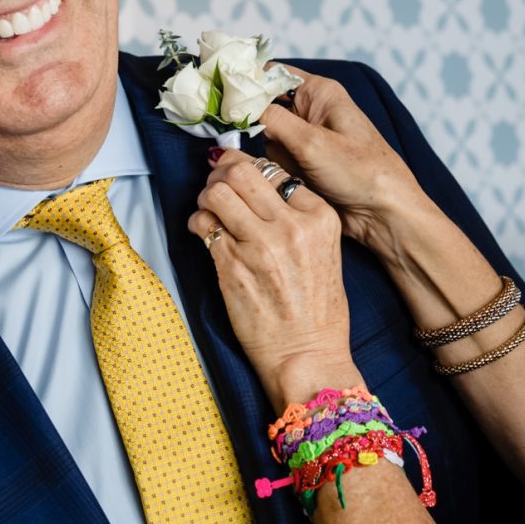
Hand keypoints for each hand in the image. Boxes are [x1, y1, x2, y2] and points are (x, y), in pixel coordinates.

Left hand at [188, 149, 359, 406]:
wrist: (307, 357)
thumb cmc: (318, 312)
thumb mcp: (327, 251)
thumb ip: (299, 217)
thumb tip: (262, 188)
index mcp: (319, 218)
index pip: (274, 169)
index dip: (249, 166)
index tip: (238, 172)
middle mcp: (291, 226)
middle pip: (242, 172)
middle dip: (222, 171)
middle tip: (217, 181)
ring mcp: (259, 245)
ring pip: (217, 191)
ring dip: (206, 195)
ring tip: (208, 207)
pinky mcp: (231, 266)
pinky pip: (204, 225)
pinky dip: (197, 222)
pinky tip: (203, 230)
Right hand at [256, 72, 427, 262]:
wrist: (382, 213)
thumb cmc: (361, 171)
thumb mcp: (312, 143)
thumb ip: (272, 121)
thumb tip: (238, 106)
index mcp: (319, 92)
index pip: (272, 74)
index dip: (246, 83)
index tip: (220, 96)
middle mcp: (312, 110)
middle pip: (264, 107)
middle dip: (255, 125)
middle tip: (248, 139)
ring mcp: (307, 137)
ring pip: (266, 137)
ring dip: (267, 153)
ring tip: (286, 168)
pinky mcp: (304, 162)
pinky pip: (275, 159)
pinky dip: (274, 169)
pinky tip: (285, 179)